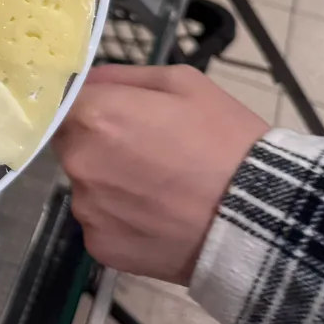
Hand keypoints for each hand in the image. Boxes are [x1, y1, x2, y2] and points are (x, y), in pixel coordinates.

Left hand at [52, 64, 267, 284]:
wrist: (261, 219)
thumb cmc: (226, 141)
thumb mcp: (184, 84)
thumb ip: (123, 77)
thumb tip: (87, 81)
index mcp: (94, 116)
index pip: (62, 102)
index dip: (86, 106)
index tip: (109, 114)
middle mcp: (78, 161)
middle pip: (70, 143)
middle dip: (96, 143)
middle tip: (144, 151)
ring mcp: (87, 208)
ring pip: (86, 185)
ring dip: (108, 183)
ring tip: (158, 189)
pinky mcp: (100, 246)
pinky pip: (101, 223)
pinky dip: (120, 219)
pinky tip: (157, 217)